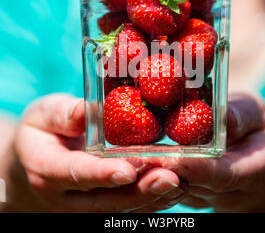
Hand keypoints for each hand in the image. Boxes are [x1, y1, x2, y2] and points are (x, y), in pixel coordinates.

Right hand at [3, 94, 185, 211]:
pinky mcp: (97, 206)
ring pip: (118, 209)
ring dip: (151, 199)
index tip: (130, 170)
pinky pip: (124, 209)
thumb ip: (65, 114)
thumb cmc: (40, 132)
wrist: (33, 159)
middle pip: (104, 200)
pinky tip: (172, 190)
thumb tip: (90, 108)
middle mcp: (65, 196)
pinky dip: (150, 201)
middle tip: (170, 178)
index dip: (103, 174)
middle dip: (139, 191)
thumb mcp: (44, 115)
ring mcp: (82, 206)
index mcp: (47, 169)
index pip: (76, 174)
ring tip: (178, 184)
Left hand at [141, 93, 264, 211]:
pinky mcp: (195, 193)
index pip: (224, 175)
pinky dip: (152, 174)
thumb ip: (243, 114)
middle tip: (134, 158)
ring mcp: (210, 196)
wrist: (258, 156)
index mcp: (254, 171)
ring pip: (178, 190)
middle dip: (162, 172)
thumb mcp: (257, 113)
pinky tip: (131, 159)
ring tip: (125, 159)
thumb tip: (224, 117)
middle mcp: (230, 191)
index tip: (171, 159)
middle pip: (194, 185)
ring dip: (151, 176)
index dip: (197, 168)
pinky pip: (172, 188)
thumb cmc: (258, 129)